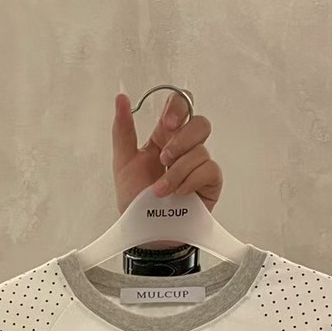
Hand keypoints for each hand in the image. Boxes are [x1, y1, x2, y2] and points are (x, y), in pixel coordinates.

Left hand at [112, 91, 222, 214]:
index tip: (166, 125)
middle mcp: (185, 148)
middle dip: (181, 140)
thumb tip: (121, 97)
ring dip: (176, 172)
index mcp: (165, 138)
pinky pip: (208, 170)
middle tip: (164, 159)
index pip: (181, 106)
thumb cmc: (135, 202)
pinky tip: (179, 194)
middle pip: (200, 122)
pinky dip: (190, 182)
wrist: (146, 233)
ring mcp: (199, 165)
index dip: (178, 108)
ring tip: (161, 191)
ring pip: (201, 150)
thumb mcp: (123, 163)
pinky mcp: (210, 183)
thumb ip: (123, 129)